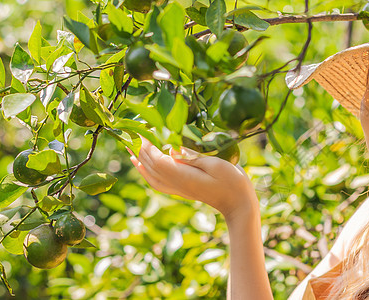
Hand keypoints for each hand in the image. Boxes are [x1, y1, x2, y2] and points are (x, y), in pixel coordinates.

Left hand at [128, 137, 257, 218]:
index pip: (157, 160)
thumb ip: (192, 157)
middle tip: (132, 132)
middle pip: (151, 166)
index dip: (147, 145)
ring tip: (130, 148)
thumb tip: (171, 149)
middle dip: (140, 149)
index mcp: (183, 177)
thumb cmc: (232, 181)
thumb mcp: (215, 165)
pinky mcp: (182, 190)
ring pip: (151, 175)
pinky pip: (157, 182)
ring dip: (140, 161)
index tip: (142, 130)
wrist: (238, 204)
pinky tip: (142, 166)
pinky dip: (146, 173)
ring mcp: (178, 189)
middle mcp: (177, 184)